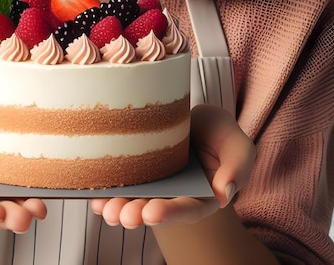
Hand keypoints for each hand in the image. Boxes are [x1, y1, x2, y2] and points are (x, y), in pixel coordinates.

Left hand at [90, 103, 254, 226]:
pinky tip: (95, 196)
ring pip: (134, 200)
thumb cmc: (219, 133)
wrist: (195, 117)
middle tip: (124, 216)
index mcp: (201, 196)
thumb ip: (237, 168)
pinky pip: (119, 184)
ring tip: (108, 210)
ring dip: (119, 208)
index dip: (170, 212)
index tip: (152, 212)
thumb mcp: (238, 146)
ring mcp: (152, 184)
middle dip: (138, 214)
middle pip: (155, 209)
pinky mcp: (135, 170)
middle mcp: (173, 195)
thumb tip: (224, 192)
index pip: (187, 209)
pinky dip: (105, 192)